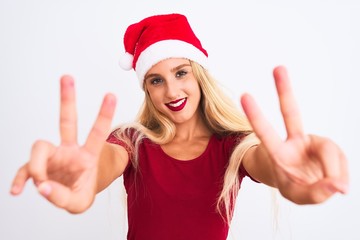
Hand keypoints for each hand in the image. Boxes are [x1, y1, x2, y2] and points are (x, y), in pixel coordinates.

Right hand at [10, 75, 115, 212]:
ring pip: (39, 146)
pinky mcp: (38, 166)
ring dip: (36, 165)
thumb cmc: (79, 193)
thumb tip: (41, 186)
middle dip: (67, 99)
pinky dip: (20, 179)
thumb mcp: (79, 203)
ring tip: (41, 183)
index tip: (111, 94)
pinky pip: (25, 169)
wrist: (69, 196)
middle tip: (67, 77)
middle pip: (67, 121)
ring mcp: (53, 156)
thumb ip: (63, 197)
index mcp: (87, 156)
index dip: (104, 114)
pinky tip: (17, 190)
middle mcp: (69, 151)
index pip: (96, 133)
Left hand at [241, 66, 348, 203]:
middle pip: (291, 113)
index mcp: (277, 153)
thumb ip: (315, 193)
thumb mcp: (297, 195)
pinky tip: (338, 184)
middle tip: (278, 68)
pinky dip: (341, 175)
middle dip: (284, 91)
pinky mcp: (327, 146)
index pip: (265, 133)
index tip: (244, 96)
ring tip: (335, 188)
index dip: (256, 116)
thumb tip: (338, 186)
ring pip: (329, 151)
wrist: (307, 183)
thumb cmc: (295, 185)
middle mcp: (293, 141)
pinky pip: (340, 160)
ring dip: (334, 172)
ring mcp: (311, 141)